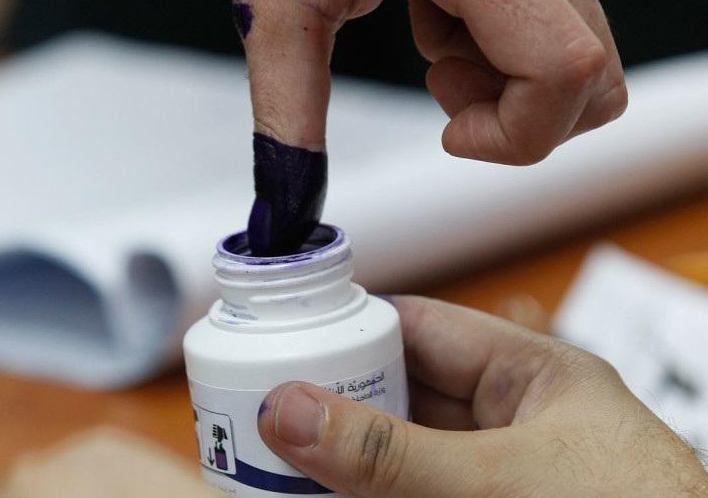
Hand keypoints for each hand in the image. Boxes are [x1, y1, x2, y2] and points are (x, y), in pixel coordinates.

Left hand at [228, 0, 627, 163]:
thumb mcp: (278, 7)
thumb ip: (287, 111)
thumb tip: (293, 197)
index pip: (563, 68)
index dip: (515, 134)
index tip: (450, 136)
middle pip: (592, 78)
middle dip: (517, 115)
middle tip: (440, 81)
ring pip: (583, 58)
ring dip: (510, 81)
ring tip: (433, 38)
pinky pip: (560, 28)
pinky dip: (506, 51)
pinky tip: (442, 17)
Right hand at [257, 296, 707, 496]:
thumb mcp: (504, 480)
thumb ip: (396, 456)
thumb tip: (297, 413)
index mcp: (535, 377)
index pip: (424, 327)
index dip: (355, 327)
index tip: (292, 339)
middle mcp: (511, 426)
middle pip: (401, 395)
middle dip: (337, 404)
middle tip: (273, 412)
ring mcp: (497, 479)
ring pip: (399, 456)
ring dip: (343, 460)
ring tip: (280, 459)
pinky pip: (408, 493)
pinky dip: (365, 494)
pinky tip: (323, 496)